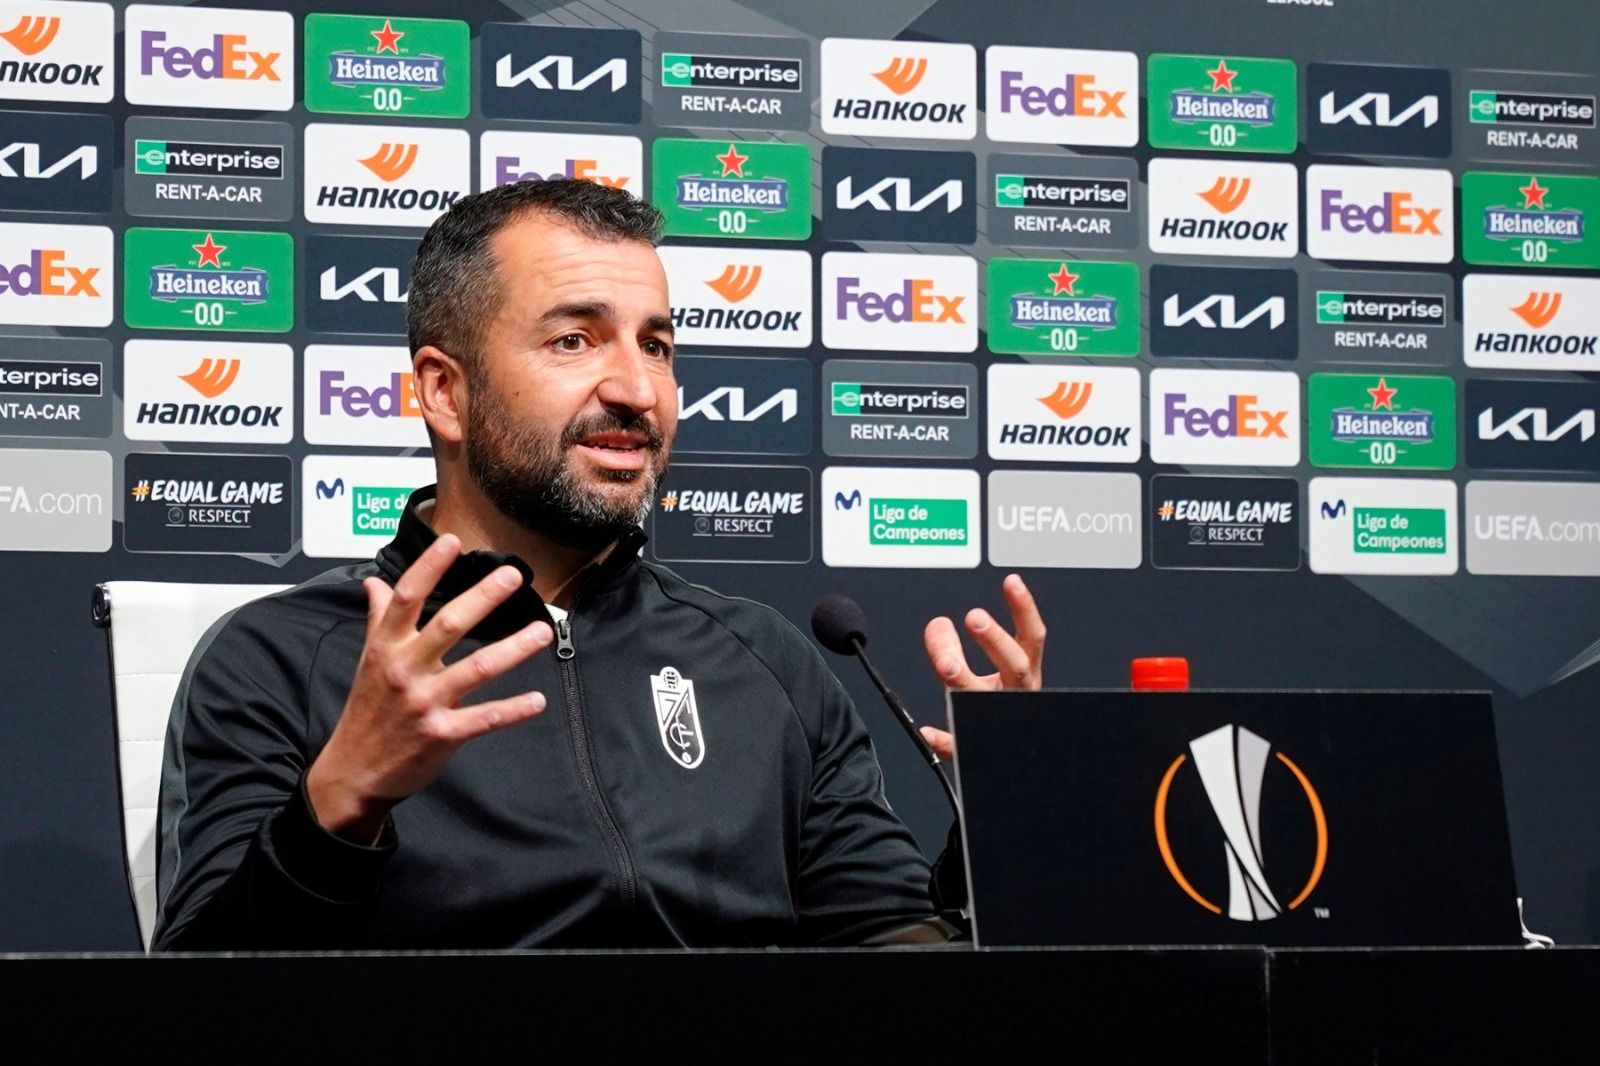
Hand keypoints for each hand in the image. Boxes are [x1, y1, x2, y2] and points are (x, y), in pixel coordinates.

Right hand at [306, 534, 553, 842]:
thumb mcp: (368, 661)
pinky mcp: (442, 734)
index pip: (407, 598)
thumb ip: (378, 619)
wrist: (353, 772)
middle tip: (514, 576)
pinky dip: (514, 709)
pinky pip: (484, 718)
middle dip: (484, 598)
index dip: (428, 568)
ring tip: (542, 632)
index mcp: (386, 647)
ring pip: (476, 669)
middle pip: (449, 625)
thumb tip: (374, 582)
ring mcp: (424, 702)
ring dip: (514, 649)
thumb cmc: (367, 710)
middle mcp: (404, 669)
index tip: (452, 541)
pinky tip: (539, 699)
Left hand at [918, 574, 1045, 760]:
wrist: (1011, 761)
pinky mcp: (978, 748)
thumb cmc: (998, 705)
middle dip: (996, 641)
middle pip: (1015, 667)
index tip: (1011, 582)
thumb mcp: (988, 671)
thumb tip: (937, 625)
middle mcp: (1016, 696)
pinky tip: (929, 731)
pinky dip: (944, 740)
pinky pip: (961, 746)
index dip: (1025, 609)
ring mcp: (999, 721)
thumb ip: (959, 645)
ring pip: (984, 701)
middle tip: (974, 617)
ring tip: (945, 662)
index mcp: (1023, 676)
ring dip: (964, 679)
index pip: (1032, 638)